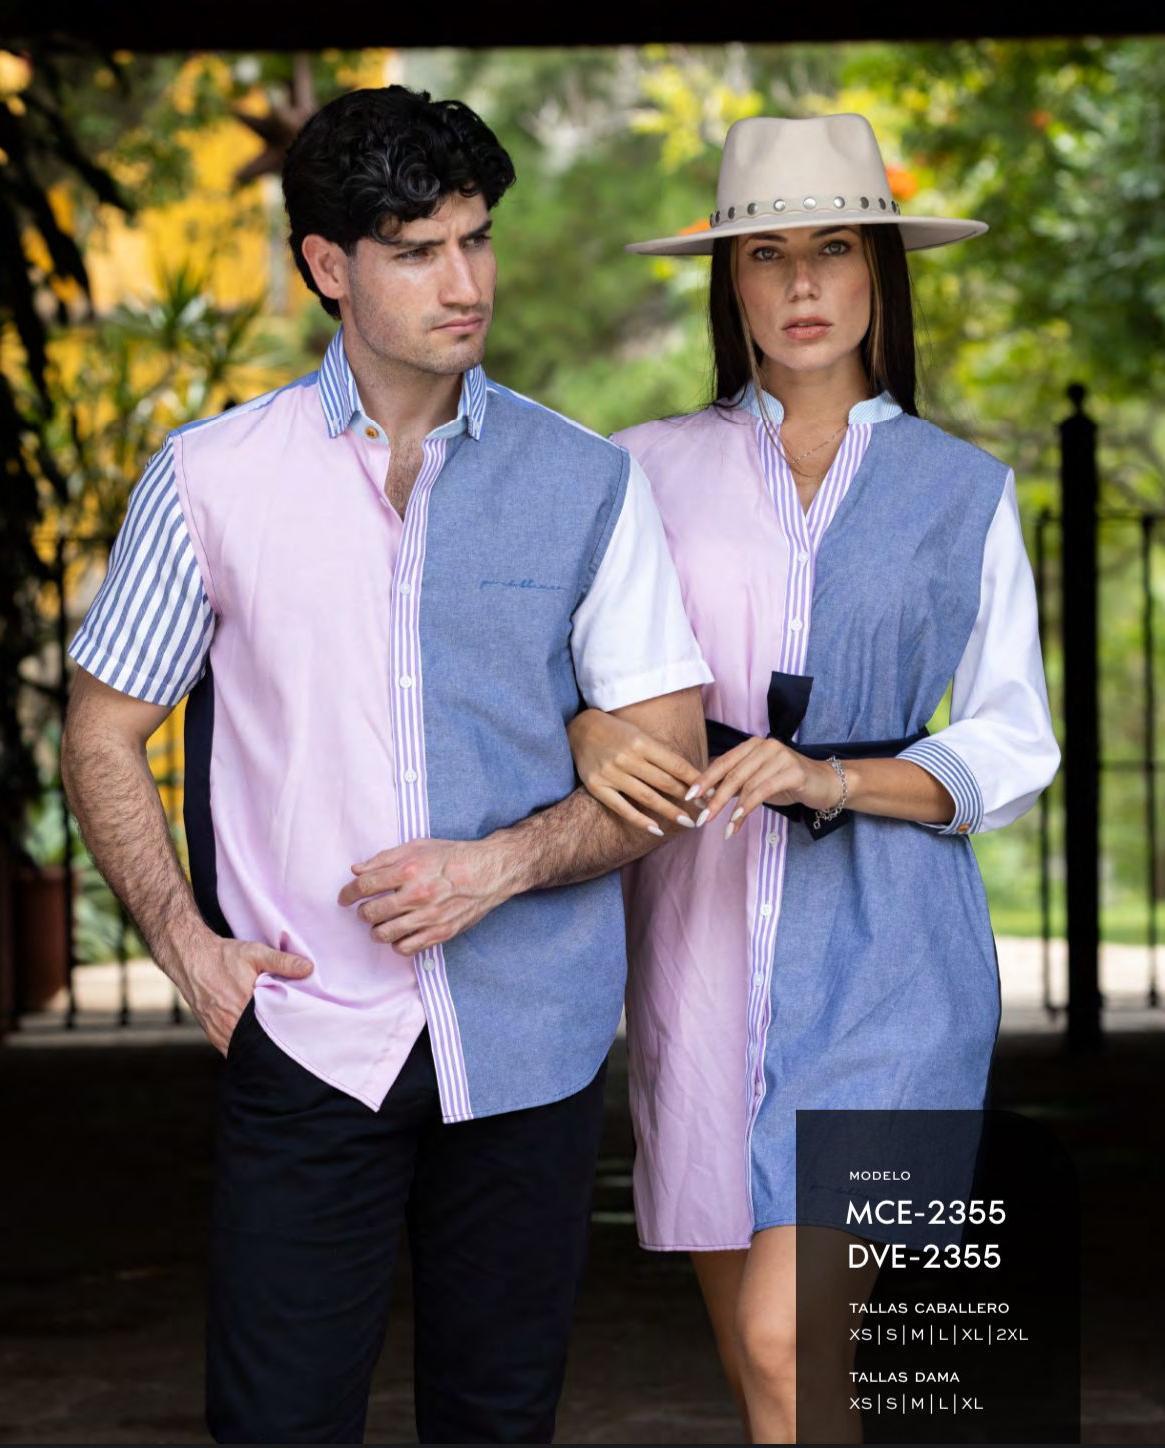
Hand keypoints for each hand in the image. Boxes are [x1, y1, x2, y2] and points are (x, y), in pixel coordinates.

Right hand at [173, 930, 313, 1055]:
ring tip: (273, 1042)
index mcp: (242, 1007)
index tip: (299, 1034)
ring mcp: (218, 1031)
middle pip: (256, 1043)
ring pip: (242, 1049)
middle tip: (290, 1040)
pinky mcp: (211, 1033)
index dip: (285, 1035)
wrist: (191, 958)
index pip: (270, 1031)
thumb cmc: (224, 956)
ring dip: (255, 1046)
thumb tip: (309, 968)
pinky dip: (242, 1047)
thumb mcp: (256, 953)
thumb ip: (283, 962)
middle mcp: (228, 1024)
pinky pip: (229, 1048)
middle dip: (272, 1043)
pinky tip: (254, 1041)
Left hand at [337, 838, 510, 955]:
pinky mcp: (440, 933)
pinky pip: (405, 948)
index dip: (348, 893)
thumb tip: (356, 871)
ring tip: (381, 923)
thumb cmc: (452, 856)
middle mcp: (417, 894)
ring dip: (376, 930)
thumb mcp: (417, 846)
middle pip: (370, 913)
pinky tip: (400, 933)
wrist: (488, 872)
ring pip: (384, 934)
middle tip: (366, 910)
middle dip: (362, 912)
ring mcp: (429, 916)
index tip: (345, 897)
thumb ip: (384, 858)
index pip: (365, 886)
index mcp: (409, 869)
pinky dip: (396, 943)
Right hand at [567, 707, 702, 834]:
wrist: (579, 729)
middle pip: (664, 782)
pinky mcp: (596, 786)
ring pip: (647, 797)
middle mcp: (627, 757)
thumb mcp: (640, 734)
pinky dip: (640, 820)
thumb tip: (689, 775)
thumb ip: (661, 754)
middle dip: (687, 798)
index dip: (694, 780)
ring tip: (687, 822)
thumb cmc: (616, 732)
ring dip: (670, 812)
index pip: (675, 764)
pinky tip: (656, 830)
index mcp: (642, 742)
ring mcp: (611, 773)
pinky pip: (622, 808)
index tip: (710, 792)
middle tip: (704, 811)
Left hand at [688, 738, 843, 836]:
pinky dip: (748, 806)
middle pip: (732, 774)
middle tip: (701, 818)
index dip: (704, 780)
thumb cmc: (788, 783)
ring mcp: (780, 756)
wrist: (825, 784)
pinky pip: (763, 791)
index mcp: (752, 745)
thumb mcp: (758, 782)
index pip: (723, 762)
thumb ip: (736, 785)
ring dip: (731, 809)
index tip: (688, 797)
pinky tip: (738, 820)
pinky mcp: (793, 771)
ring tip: (722, 828)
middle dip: (714, 799)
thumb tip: (706, 798)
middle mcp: (765, 746)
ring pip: (747, 784)